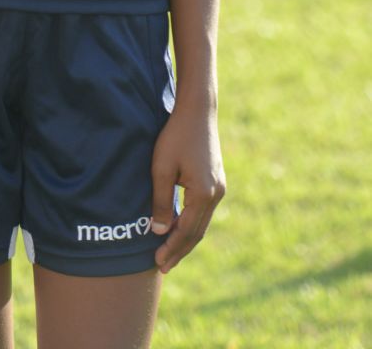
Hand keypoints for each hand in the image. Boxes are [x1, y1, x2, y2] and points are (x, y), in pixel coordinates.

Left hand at [150, 102, 224, 272]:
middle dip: (180, 250)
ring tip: (170, 253)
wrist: (197, 111)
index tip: (158, 262)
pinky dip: (192, 224)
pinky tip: (180, 228)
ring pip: (202, 223)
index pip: (186, 231)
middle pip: (197, 232)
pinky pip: (203, 212)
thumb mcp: (161, 167)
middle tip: (163, 266)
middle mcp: (216, 195)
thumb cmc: (175, 135)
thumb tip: (160, 232)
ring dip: (186, 239)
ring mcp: (219, 189)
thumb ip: (161, 201)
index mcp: (204, 194)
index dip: (172, 248)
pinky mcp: (216, 182)